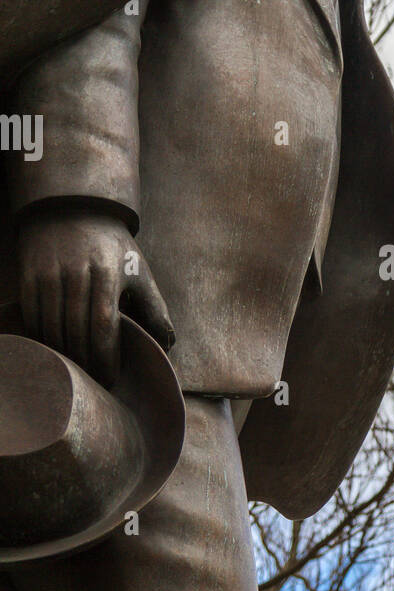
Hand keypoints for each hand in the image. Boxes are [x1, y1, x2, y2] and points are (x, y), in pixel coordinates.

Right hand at [17, 209, 173, 385]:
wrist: (73, 208)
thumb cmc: (112, 248)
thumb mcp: (138, 271)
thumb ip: (155, 308)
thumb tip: (167, 344)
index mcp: (108, 273)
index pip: (104, 325)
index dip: (106, 356)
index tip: (110, 378)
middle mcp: (76, 273)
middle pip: (77, 330)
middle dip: (85, 361)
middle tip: (93, 382)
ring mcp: (50, 274)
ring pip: (52, 327)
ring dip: (63, 354)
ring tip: (76, 371)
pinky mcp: (30, 275)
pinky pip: (33, 316)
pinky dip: (43, 338)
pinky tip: (55, 350)